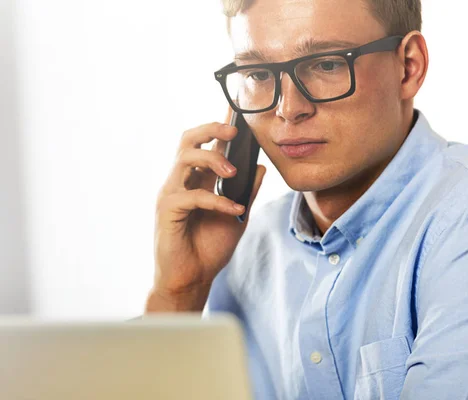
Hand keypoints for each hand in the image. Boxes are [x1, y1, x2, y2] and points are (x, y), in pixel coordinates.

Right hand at [147, 109, 265, 310]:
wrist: (193, 279)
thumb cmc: (210, 248)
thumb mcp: (238, 216)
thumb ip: (246, 191)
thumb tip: (260, 166)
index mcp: (197, 179)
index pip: (205, 143)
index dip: (218, 125)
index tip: (236, 108)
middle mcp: (181, 181)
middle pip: (187, 139)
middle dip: (211, 128)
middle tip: (234, 130)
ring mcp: (172, 194)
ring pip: (184, 158)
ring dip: (212, 159)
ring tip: (232, 171)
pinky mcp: (168, 211)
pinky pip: (191, 195)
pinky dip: (216, 200)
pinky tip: (234, 209)